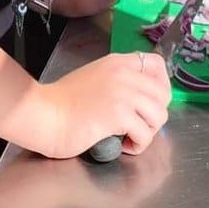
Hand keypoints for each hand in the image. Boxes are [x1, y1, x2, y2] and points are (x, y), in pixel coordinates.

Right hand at [28, 52, 170, 159]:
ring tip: (130, 137)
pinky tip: (123, 145)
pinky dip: (138, 145)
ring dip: (148, 131)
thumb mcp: (94, 79)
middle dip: (155, 114)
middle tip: (138, 125)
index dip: (161, 84)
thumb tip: (137, 97)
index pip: (156, 64)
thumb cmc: (62, 101)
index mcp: (117, 62)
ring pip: (159, 115)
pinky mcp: (118, 114)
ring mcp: (123, 93)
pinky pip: (145, 134)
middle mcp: (124, 73)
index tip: (150, 102)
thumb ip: (116, 81)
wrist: (44, 114)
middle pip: (164, 93)